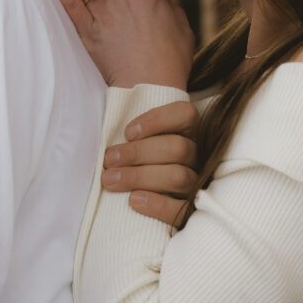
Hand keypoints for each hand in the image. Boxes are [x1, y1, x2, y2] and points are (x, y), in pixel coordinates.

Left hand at [101, 101, 199, 226]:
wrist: (143, 202)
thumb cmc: (133, 160)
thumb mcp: (132, 135)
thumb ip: (127, 117)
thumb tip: (104, 91)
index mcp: (188, 131)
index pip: (184, 114)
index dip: (157, 120)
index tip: (127, 131)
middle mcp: (197, 155)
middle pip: (177, 148)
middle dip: (138, 153)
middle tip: (108, 160)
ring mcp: (197, 183)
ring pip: (178, 176)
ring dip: (140, 177)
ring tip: (111, 180)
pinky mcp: (190, 212)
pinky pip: (181, 210)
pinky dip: (157, 205)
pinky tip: (134, 200)